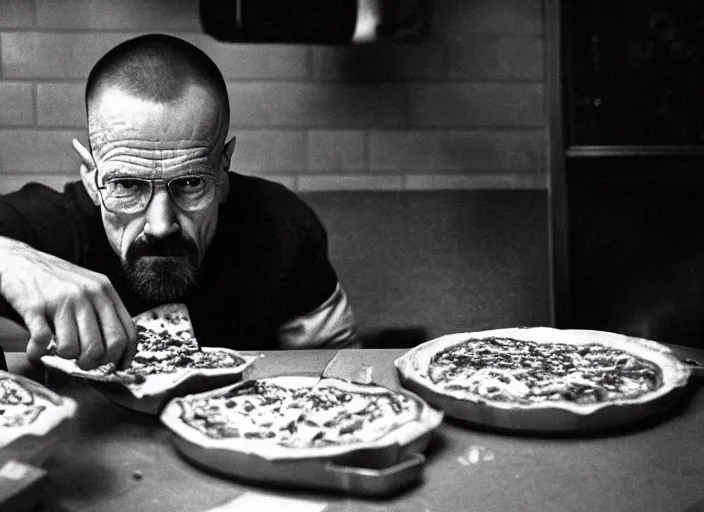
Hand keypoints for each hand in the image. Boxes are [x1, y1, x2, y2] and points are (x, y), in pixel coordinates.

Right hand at [0, 237, 136, 368]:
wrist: (20, 260)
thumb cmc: (57, 281)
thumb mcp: (89, 289)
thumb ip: (102, 315)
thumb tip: (112, 354)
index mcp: (106, 291)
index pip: (127, 334)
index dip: (122, 358)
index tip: (112, 370)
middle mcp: (89, 294)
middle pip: (105, 347)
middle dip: (94, 365)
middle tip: (81, 366)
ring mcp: (63, 300)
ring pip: (74, 349)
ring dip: (64, 360)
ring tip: (57, 353)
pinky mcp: (36, 307)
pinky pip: (43, 343)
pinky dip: (38, 355)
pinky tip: (37, 351)